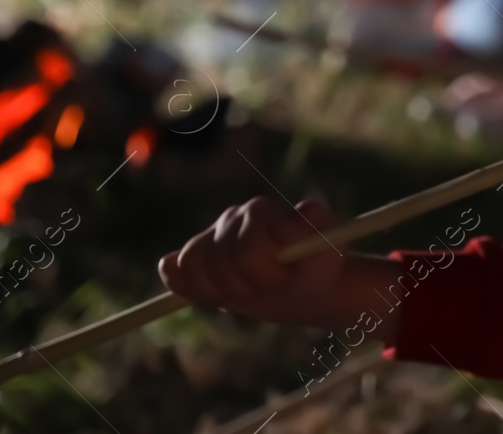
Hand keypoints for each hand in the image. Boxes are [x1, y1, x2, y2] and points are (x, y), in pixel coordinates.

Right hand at [158, 196, 346, 327]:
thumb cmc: (317, 268)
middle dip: (245, 285)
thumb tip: (281, 225)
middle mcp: (233, 217)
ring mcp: (211, 236)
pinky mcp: (195, 256)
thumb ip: (314, 223)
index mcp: (261, 211)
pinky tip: (217, 293)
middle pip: (217, 261)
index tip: (286, 276)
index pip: (245, 249)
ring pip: (191, 266)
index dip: (264, 273)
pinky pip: (173, 270)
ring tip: (248, 289)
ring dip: (220, 291)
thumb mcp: (329, 247)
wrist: (306, 288)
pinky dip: (191, 288)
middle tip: (271, 284)